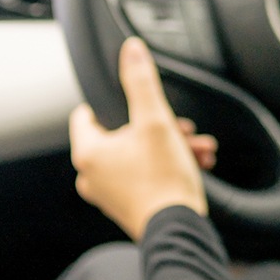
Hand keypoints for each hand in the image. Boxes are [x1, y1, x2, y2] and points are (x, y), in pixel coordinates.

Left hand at [69, 38, 210, 239]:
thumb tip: (131, 50)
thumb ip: (141, 82)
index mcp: (89, 153)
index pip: (85, 114)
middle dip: (156, 126)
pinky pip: (143, 173)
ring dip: (166, 144)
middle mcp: (92, 175)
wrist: (178, 229)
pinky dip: (165, 164)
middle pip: (120, 133)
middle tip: (180, 128)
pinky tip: (194, 162)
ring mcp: (108, 193)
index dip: (111, 102)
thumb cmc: (163, 179)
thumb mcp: (155, 121)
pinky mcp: (127, 205)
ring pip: (136, 153)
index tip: (136, 102)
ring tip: (194, 146)